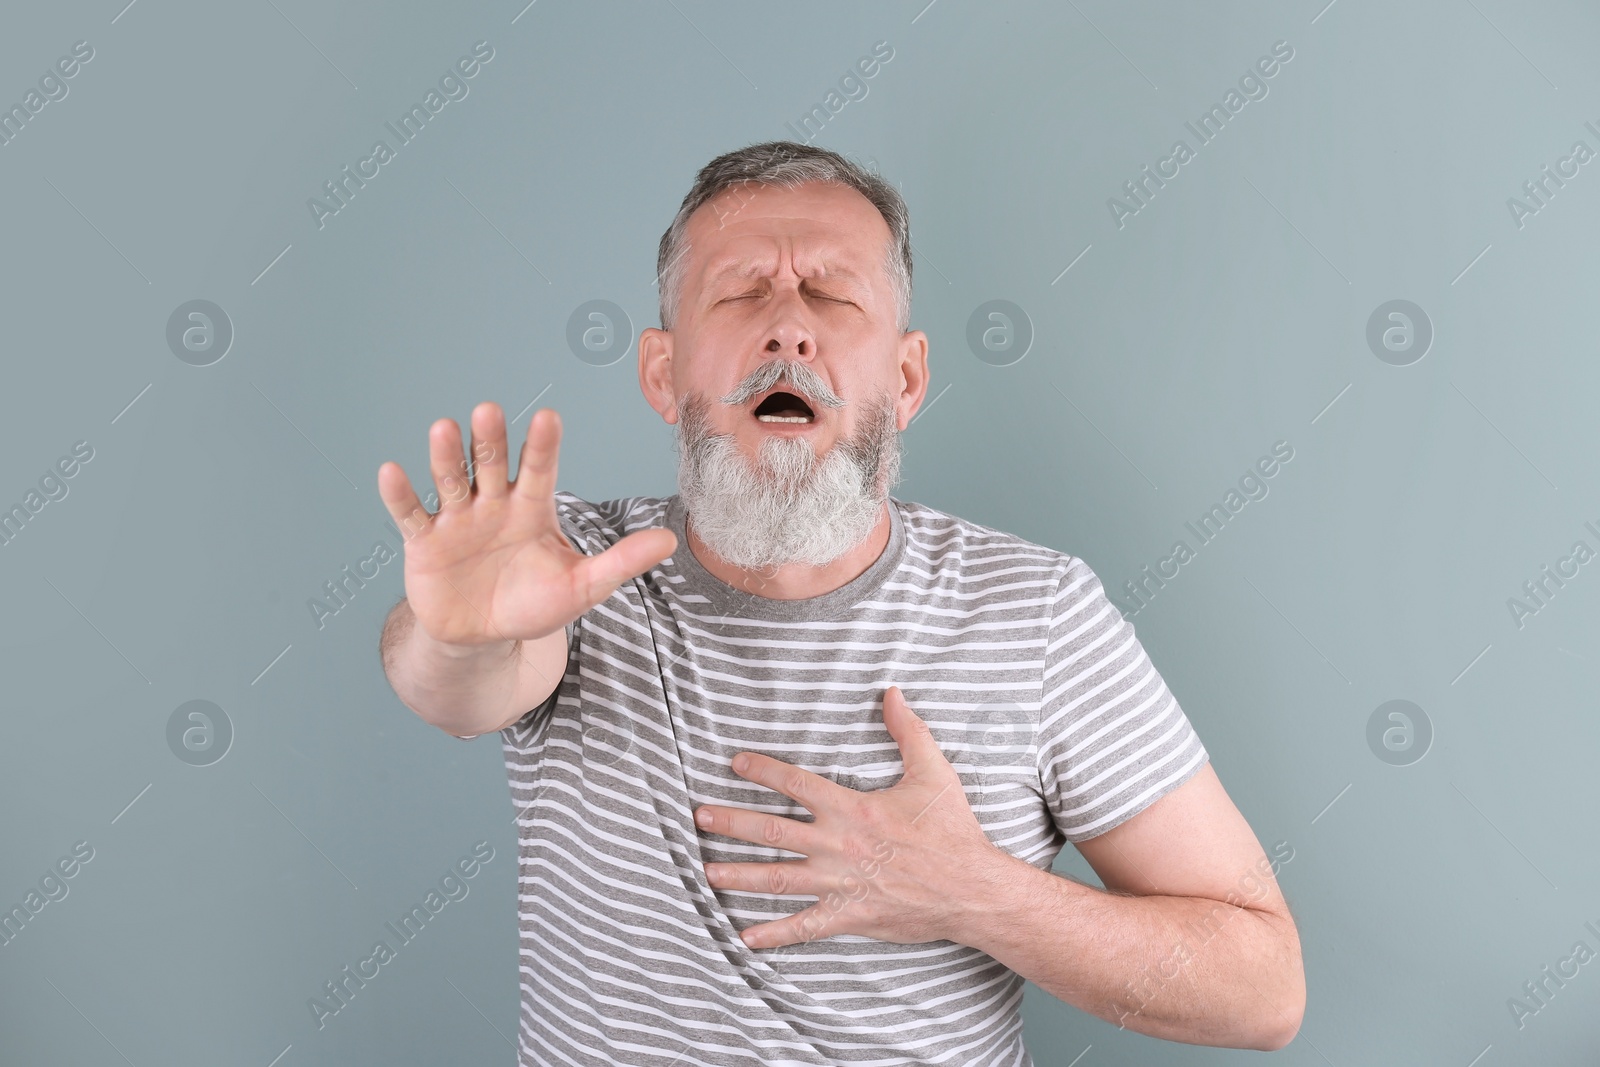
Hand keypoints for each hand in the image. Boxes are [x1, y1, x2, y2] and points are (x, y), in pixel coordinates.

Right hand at [376, 403, 677, 645]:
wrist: (484, 636)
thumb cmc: (534, 603)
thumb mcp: (582, 586)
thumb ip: (621, 562)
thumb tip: (670, 541)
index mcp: (532, 507)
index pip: (540, 469)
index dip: (542, 445)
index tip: (548, 418)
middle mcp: (492, 503)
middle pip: (491, 463)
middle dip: (489, 439)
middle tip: (489, 411)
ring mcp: (456, 519)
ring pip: (450, 479)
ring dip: (446, 456)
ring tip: (443, 429)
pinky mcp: (424, 541)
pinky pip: (411, 514)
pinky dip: (400, 495)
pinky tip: (392, 471)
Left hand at [693, 686, 1014, 949]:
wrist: (972, 888)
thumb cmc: (952, 830)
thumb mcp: (933, 772)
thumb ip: (908, 731)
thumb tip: (892, 692)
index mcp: (852, 808)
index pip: (795, 783)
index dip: (762, 770)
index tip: (735, 763)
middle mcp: (837, 845)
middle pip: (771, 831)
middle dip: (731, 823)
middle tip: (699, 817)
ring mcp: (839, 884)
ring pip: (776, 878)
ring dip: (738, 874)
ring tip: (707, 871)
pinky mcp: (848, 916)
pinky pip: (803, 927)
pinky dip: (773, 934)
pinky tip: (744, 937)